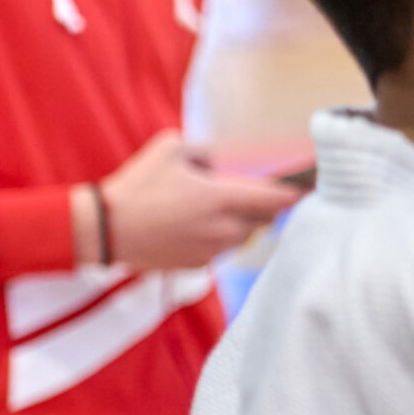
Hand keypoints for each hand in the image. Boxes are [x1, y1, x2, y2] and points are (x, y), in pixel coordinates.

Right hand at [98, 130, 301, 268]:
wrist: (105, 230)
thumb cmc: (137, 185)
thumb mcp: (171, 148)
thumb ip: (205, 150)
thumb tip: (220, 162)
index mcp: (223, 198)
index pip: (278, 199)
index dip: (296, 193)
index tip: (309, 188)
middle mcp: (225, 228)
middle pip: (265, 219)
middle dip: (264, 207)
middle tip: (252, 194)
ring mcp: (213, 250)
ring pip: (244, 236)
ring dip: (240, 224)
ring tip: (213, 210)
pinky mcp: (199, 265)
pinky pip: (222, 250)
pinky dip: (218, 239)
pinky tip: (195, 227)